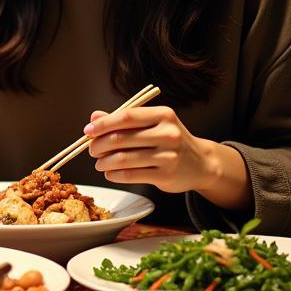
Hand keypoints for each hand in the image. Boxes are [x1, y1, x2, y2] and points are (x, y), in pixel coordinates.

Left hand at [85, 104, 247, 206]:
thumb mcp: (152, 125)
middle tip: (91, 150)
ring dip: (104, 162)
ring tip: (99, 163)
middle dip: (99, 145)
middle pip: (121, 138)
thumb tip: (94, 117)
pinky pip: (131, 175)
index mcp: (163, 115)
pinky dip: (114, 174)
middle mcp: (168, 133)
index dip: (103, 124)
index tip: (88, 131)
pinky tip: (110, 173)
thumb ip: (124, 121)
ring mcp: (169, 155)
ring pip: (123, 158)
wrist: (202, 164)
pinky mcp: (167, 175)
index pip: (126, 116)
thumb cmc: (170, 141)